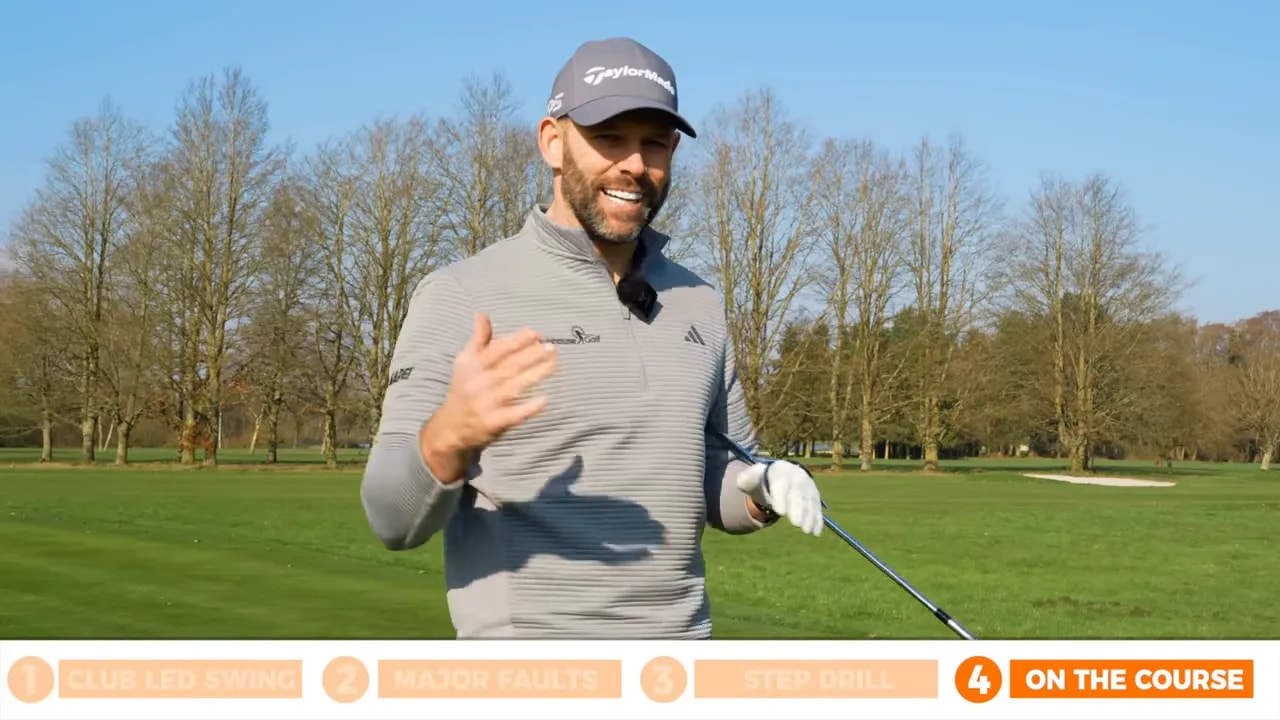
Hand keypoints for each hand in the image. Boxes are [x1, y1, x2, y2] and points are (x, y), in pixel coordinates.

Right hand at [423, 313, 557, 475]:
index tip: (536, 334)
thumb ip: (478, 338)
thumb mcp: (465, 362)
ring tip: (555, 364)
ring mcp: (487, 403)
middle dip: (532, 355)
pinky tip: (545, 399)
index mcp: (473, 365)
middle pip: (509, 366)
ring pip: (515, 386)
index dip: (517, 340)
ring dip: (536, 374)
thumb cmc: (464, 389)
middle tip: (552, 348)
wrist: (451, 427)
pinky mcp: (494, 422)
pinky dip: (529, 407)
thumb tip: (482, 314)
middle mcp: (479, 382)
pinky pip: (514, 414)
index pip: (497, 350)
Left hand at [736, 460, 822, 535]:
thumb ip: (745, 479)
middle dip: (798, 509)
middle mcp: (797, 478)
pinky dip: (817, 520)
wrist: (781, 475)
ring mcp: (808, 487)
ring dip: (810, 517)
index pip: (781, 484)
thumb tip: (742, 482)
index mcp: (780, 471)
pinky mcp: (814, 497)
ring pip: (810, 502)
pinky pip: (817, 508)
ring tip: (807, 531)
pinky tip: (816, 532)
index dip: (781, 498)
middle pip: (798, 493)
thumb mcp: (752, 477)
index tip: (779, 512)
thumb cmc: (763, 480)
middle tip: (795, 524)